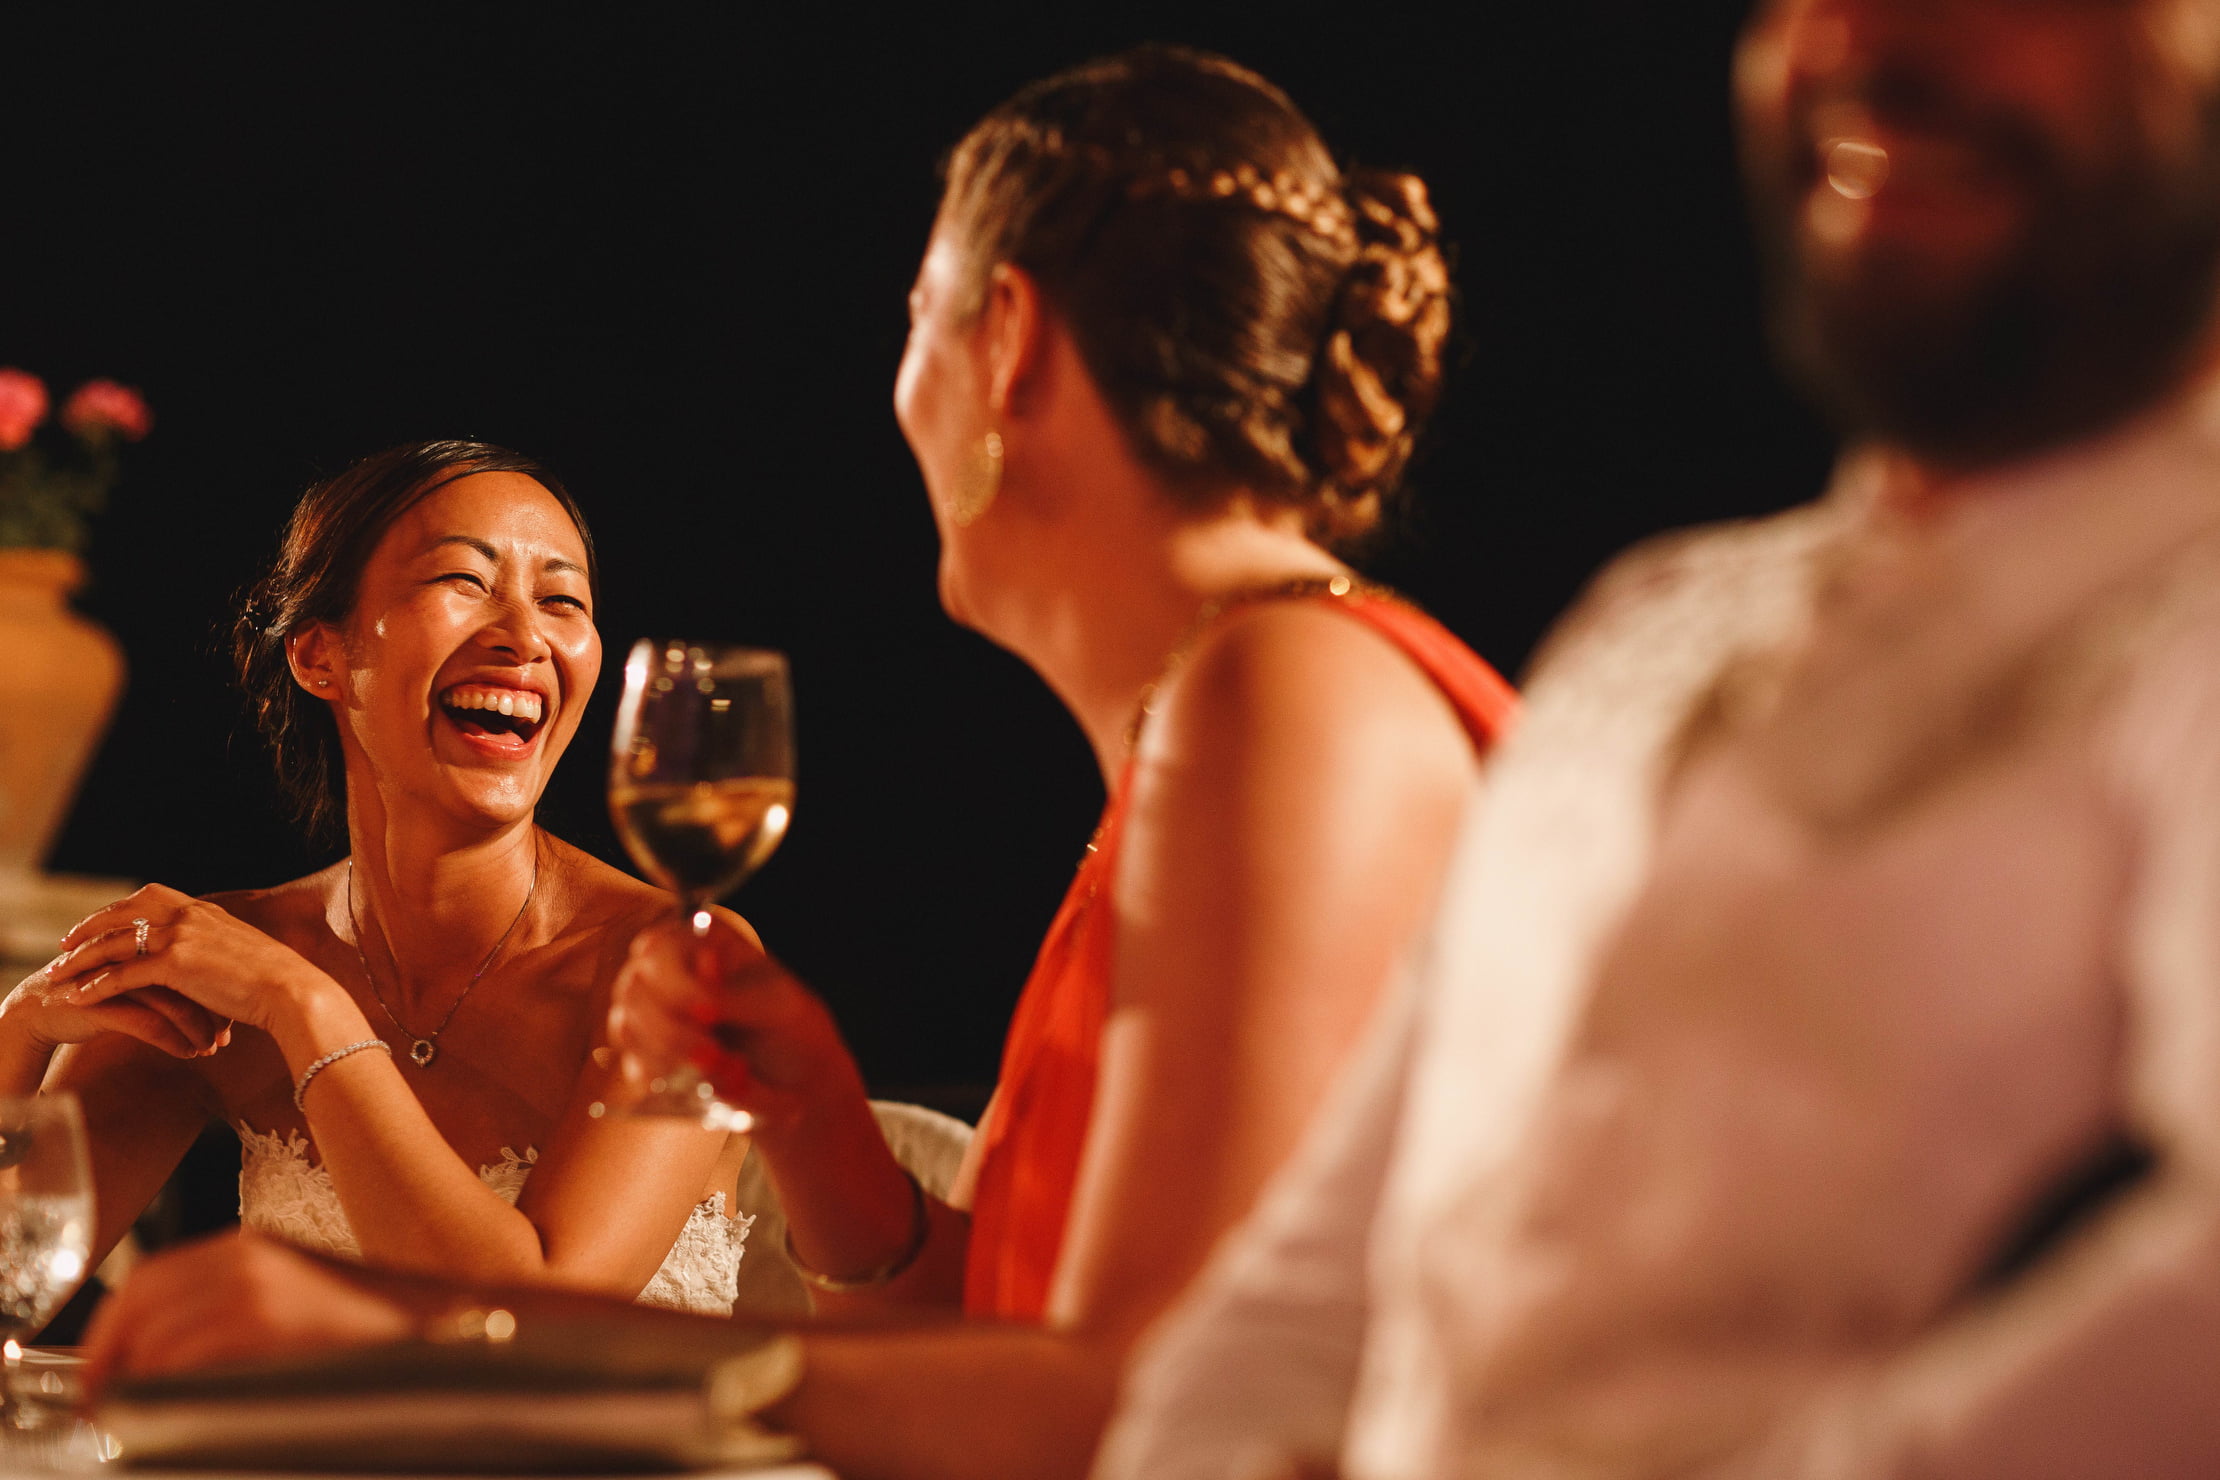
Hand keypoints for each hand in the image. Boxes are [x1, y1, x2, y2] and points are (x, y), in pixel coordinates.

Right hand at [0, 952, 228, 1060]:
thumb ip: (174, 974)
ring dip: (196, 1029)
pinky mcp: (102, 1003)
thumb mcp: (141, 979)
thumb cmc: (100, 992)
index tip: (237, 1013)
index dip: (219, 988)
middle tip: (228, 1034)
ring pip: (173, 1002)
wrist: (45, 1008)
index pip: (199, 962)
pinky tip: (188, 1053)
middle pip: (191, 980)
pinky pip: (148, 1024)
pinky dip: (173, 1040)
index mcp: (150, 940)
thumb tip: (218, 993)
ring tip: (210, 1048)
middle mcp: (137, 955)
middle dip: (213, 1010)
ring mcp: (120, 977)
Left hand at [52, 884, 339, 1036]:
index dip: (119, 909)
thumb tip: (212, 968)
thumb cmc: (277, 983)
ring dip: (81, 959)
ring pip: (116, 943)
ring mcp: (182, 936)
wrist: (292, 991)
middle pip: (124, 911)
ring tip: (57, 973)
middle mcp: (191, 915)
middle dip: (90, 927)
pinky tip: (79, 998)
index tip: (100, 923)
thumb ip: (219, 952)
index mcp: (207, 911)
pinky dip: (97, 986)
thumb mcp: (246, 956)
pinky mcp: (176, 964)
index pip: (151, 898)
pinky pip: (124, 973)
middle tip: (65, 943)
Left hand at [82, 1230, 415, 1391]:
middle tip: (103, 1405)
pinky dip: (167, 1388)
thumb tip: (153, 1356)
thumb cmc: (364, 1333)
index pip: (144, 1281)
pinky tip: (175, 1409)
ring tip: (136, 1415)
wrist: (436, 1329)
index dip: (108, 1334)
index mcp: (246, 1247)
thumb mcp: (286, 1299)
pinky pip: (186, 1359)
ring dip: (136, 1380)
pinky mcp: (270, 1323)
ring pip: (154, 1336)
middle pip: (137, 1302)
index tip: (97, 1377)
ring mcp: (258, 1287)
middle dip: (108, 1359)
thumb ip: (226, 1309)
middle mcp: (245, 1256)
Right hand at [607, 914, 862, 1140]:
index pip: (659, 949)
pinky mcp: (647, 1055)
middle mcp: (666, 970)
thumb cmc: (790, 1025)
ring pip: (627, 1028)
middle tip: (716, 1056)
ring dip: (675, 1059)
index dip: (677, 983)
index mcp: (701, 941)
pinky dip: (674, 1082)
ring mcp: (650, 1011)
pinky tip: (709, 1085)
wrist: (799, 1076)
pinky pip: (636, 1068)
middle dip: (673, 1032)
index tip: (710, 1014)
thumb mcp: (777, 1005)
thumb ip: (735, 995)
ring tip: (728, 1071)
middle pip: (633, 990)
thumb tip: (699, 996)